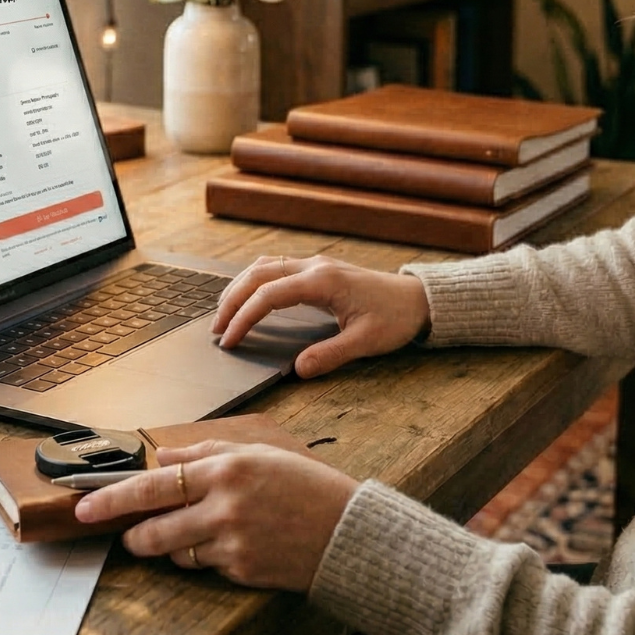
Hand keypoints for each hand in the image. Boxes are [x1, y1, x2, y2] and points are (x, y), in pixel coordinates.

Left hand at [74, 441, 357, 590]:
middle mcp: (223, 508)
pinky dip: (208, 557)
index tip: (85, 507)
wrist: (348, 531)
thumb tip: (163, 453)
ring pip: (176, 552)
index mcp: (225, 470)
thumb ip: (205, 450)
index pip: (152, 486)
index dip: (112, 499)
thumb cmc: (306, 487)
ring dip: (175, 545)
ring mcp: (231, 544)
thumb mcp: (258, 453)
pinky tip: (234, 544)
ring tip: (200, 531)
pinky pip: (206, 567)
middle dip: (134, 536)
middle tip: (130, 534)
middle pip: (153, 530)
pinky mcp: (241, 571)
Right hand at [213, 255, 430, 377]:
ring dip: (240, 287)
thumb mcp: (367, 342)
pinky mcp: (318, 269)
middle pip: (258, 275)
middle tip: (215, 329)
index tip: (229, 340)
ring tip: (224, 313)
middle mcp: (314, 267)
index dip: (244, 317)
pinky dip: (256, 281)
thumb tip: (297, 370)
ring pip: (265, 266)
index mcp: (322, 282)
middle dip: (232, 300)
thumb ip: (331, 355)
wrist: (419, 299)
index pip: (269, 295)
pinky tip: (250, 296)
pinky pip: (277, 267)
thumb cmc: (396, 318)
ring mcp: (315, 264)